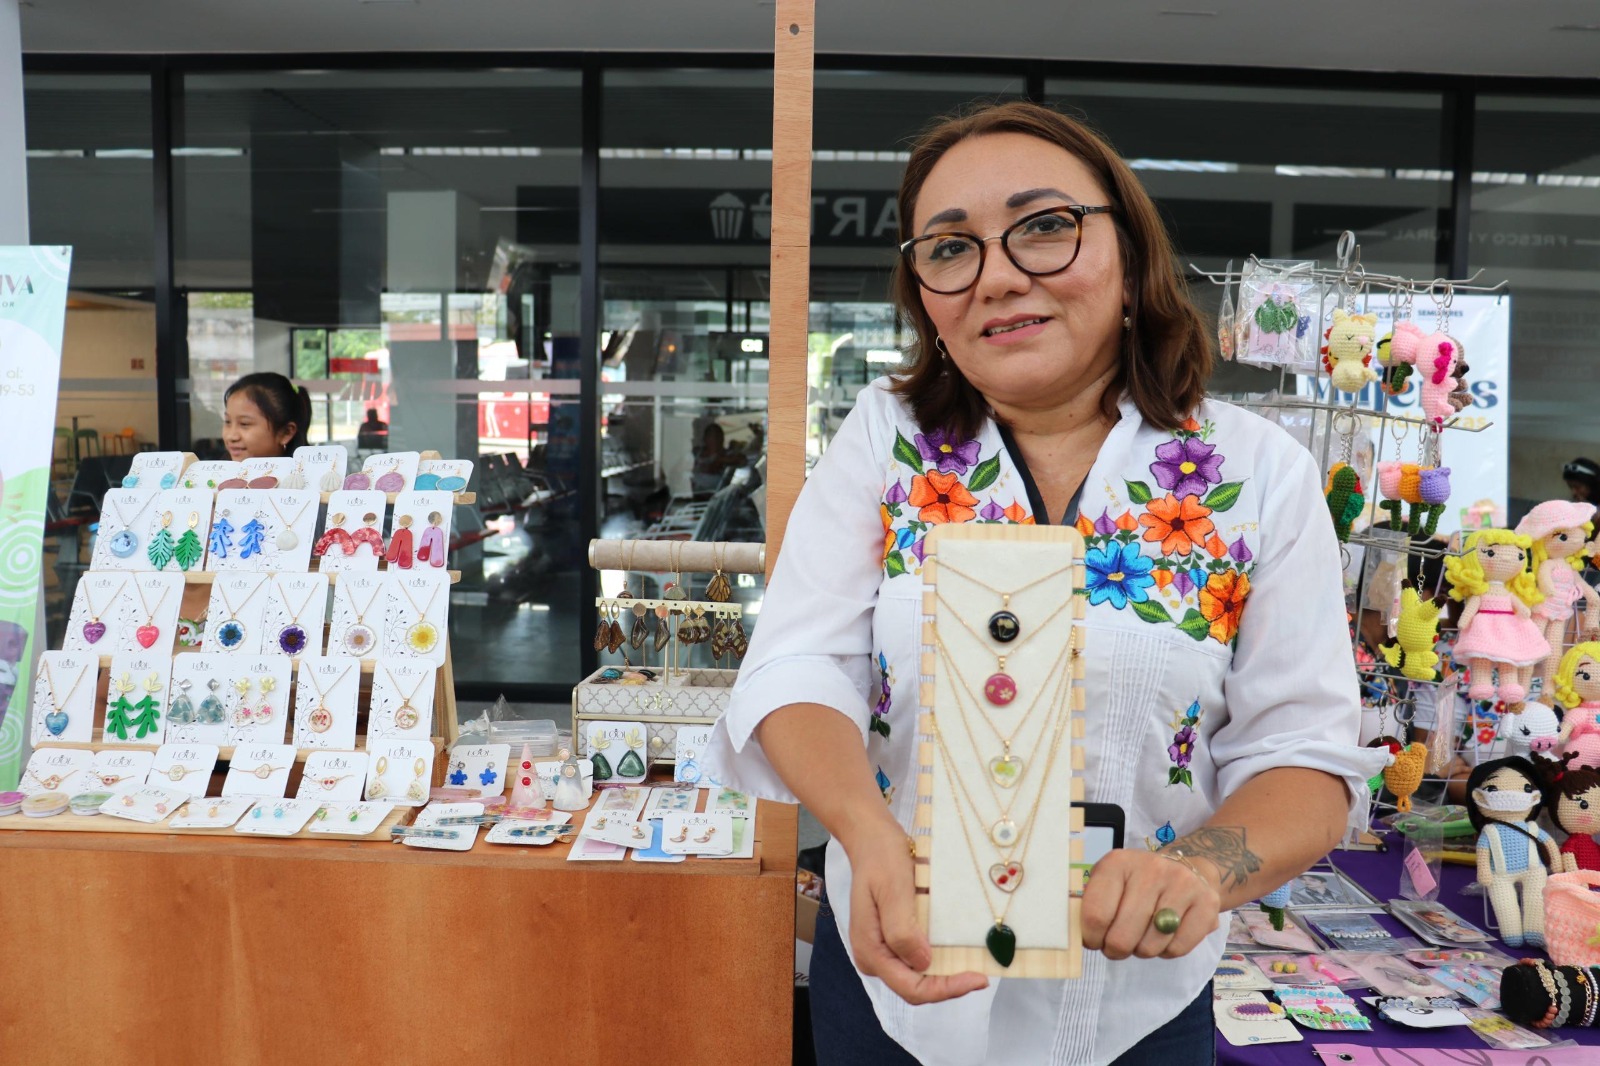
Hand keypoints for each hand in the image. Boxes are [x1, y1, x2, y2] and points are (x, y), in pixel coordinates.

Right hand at [845, 824, 987, 1004]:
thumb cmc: (882, 860)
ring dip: (946, 975)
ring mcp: (883, 950)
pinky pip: (918, 959)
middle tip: (981, 973)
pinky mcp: (893, 940)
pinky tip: (958, 951)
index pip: (910, 988)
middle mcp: (874, 957)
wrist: (873, 839)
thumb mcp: (893, 891)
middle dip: (948, 985)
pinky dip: (940, 961)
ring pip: (918, 977)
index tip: (978, 978)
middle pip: (915, 987)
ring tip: (974, 965)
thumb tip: (923, 963)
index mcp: (870, 950)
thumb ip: (902, 931)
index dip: (945, 990)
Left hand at [1080, 849, 1222, 960]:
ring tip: (1143, 934)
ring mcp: (1182, 885)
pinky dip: (1167, 952)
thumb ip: (1090, 905)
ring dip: (1142, 950)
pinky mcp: (1207, 905)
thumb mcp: (1109, 881)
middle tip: (1118, 944)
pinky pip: (1177, 949)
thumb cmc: (1137, 882)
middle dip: (1115, 949)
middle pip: (1122, 936)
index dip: (1091, 938)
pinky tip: (1165, 935)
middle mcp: (1151, 869)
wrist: (1187, 869)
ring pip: (1150, 947)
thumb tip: (1078, 938)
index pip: (1095, 915)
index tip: (1095, 941)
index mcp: (1118, 862)